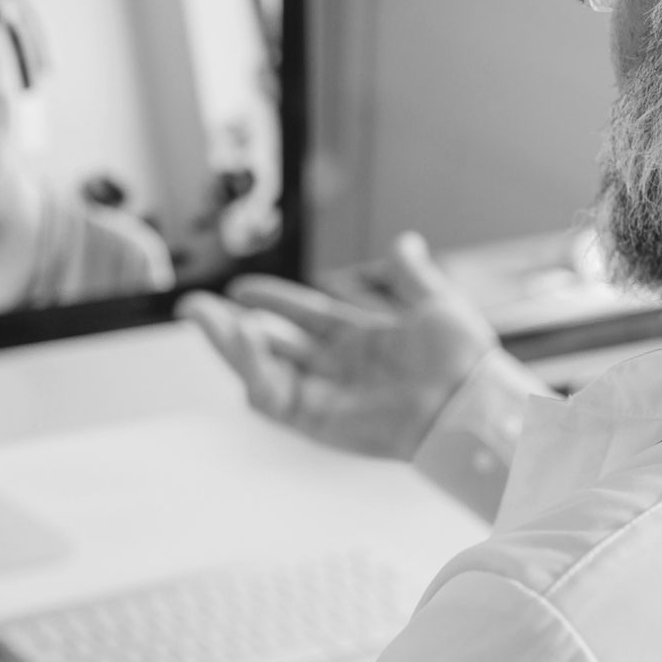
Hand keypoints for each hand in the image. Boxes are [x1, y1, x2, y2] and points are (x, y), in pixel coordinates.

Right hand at [178, 232, 497, 458]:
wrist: (468, 400)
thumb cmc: (462, 360)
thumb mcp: (435, 304)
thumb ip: (411, 274)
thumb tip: (405, 241)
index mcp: (357, 341)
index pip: (301, 318)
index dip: (271, 301)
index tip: (240, 288)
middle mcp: (334, 369)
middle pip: (270, 347)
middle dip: (228, 328)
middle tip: (193, 308)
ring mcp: (323, 396)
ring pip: (260, 371)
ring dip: (228, 346)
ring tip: (203, 319)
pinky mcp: (317, 421)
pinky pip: (272, 397)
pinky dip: (250, 370)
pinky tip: (238, 340)